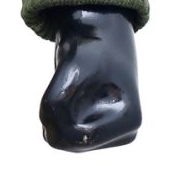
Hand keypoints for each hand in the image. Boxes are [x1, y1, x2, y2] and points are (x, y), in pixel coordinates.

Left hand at [38, 6, 141, 151]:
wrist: (99, 37)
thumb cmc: (89, 50)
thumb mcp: (71, 70)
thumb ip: (56, 105)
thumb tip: (50, 137)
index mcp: (129, 122)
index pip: (76, 141)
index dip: (56, 119)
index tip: (61, 88)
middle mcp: (123, 133)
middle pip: (68, 144)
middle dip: (55, 119)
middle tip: (63, 85)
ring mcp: (109, 134)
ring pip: (61, 139)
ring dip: (55, 115)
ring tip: (70, 88)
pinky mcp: (95, 130)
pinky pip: (60, 132)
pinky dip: (55, 115)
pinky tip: (70, 94)